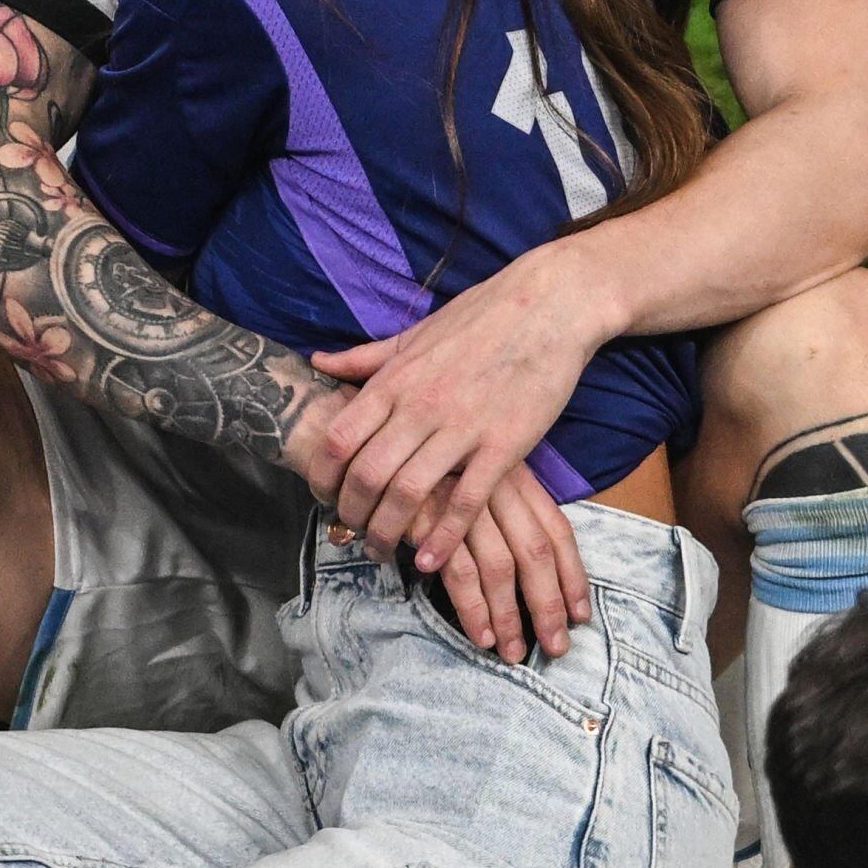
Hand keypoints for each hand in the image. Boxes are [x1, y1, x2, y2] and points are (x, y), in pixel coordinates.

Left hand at [309, 243, 619, 570]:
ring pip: (408, 493)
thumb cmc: (480, 318)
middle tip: (351, 534)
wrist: (549, 305)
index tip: (323, 498)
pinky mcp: (504, 445)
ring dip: (388, 532)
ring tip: (384, 552)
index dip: (322, 477)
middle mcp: (420, 405)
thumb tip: (317, 361)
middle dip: (351, 515)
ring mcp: (462, 426)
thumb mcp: (414, 335)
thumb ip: (365, 358)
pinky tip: (430, 561)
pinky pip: (466, 501)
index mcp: (394, 380)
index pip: (338, 439)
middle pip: (366, 475)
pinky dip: (443, 536)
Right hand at [414, 463, 590, 661]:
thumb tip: (534, 576)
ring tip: (513, 653)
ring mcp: (464, 502)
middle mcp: (497, 487)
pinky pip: (459, 572)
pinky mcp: (430, 519)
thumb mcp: (478, 484)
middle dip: (548, 605)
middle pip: (536, 552)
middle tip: (556, 647)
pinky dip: (473, 607)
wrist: (378, 450)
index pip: (557, 530)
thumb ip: (506, 518)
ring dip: (510, 616)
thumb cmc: (431, 475)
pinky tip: (481, 635)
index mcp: (516, 478)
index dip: (572, 575)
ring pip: (500, 567)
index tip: (580, 615)